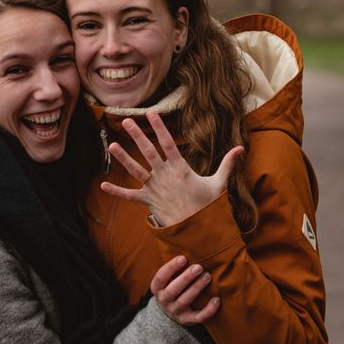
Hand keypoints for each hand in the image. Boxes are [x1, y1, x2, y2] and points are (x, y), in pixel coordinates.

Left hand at [100, 111, 243, 225]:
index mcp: (180, 169)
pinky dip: (116, 192)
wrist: (197, 230)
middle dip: (137, 136)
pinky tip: (102, 186)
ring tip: (112, 145)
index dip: (159, 127)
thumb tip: (241, 148)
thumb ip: (227, 164)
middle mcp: (165, 176)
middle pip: (148, 152)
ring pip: (136, 170)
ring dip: (123, 158)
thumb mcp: (219, 184)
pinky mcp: (148, 201)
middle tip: (125, 121)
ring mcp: (155, 189)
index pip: (168, 143)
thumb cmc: (207, 206)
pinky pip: (130, 196)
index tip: (151, 113)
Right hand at [151, 256, 219, 325]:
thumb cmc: (171, 286)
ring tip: (208, 276)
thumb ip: (173, 267)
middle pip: (174, 290)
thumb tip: (186, 245)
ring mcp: (175, 312)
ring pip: (186, 301)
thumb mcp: (166, 278)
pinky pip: (198, 317)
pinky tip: (216, 299)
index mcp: (157, 288)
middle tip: (199, 267)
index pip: (161, 277)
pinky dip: (208, 310)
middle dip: (186, 278)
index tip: (183, 258)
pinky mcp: (187, 320)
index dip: (171, 268)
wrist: (168, 312)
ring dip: (197, 288)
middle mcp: (164, 301)